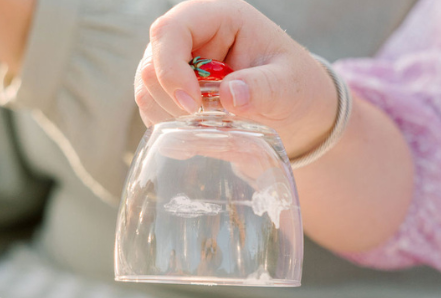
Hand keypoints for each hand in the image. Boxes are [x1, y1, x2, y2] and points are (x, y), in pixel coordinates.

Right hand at [134, 0, 337, 158]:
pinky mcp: (174, 95)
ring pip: (146, 92)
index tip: (194, 107)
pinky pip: (153, 113)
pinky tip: (199, 136)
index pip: (170, 31)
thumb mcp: (289, 86)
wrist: (293, 111)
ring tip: (209, 128)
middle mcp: (191, 39)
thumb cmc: (294, 88)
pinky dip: (171, 130)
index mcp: (218, 19)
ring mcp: (178, 67)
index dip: (171, 69)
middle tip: (208, 122)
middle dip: (173, 101)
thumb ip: (264, 88)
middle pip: (150, 65)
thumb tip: (229, 96)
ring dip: (171, 118)